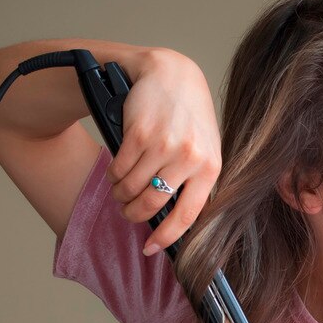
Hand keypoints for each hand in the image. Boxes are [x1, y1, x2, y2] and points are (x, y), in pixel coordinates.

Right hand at [106, 47, 220, 255]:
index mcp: (210, 167)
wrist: (171, 73)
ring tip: (120, 191)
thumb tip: (180, 222)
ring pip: (131, 189)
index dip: (166, 237)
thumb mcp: (204, 147)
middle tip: (127, 212)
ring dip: (120, 195)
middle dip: (133, 214)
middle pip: (152, 204)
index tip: (150, 248)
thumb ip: (196, 181)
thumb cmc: (188, 115)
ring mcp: (164, 146)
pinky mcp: (139, 135)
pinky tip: (116, 171)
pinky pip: (119, 169)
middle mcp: (189, 158)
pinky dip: (113, 175)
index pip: (188, 215)